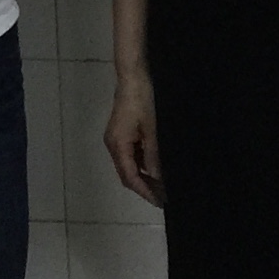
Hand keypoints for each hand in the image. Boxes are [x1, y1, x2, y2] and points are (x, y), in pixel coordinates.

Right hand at [103, 72, 165, 206]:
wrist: (134, 76)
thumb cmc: (143, 101)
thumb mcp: (152, 130)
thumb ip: (153, 156)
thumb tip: (158, 179)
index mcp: (117, 145)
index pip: (129, 177)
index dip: (145, 191)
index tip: (161, 202)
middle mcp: (113, 144)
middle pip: (127, 173)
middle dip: (145, 187)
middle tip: (165, 197)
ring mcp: (116, 138)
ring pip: (130, 165)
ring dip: (145, 176)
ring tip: (164, 185)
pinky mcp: (122, 132)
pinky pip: (132, 155)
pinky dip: (143, 164)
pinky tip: (157, 167)